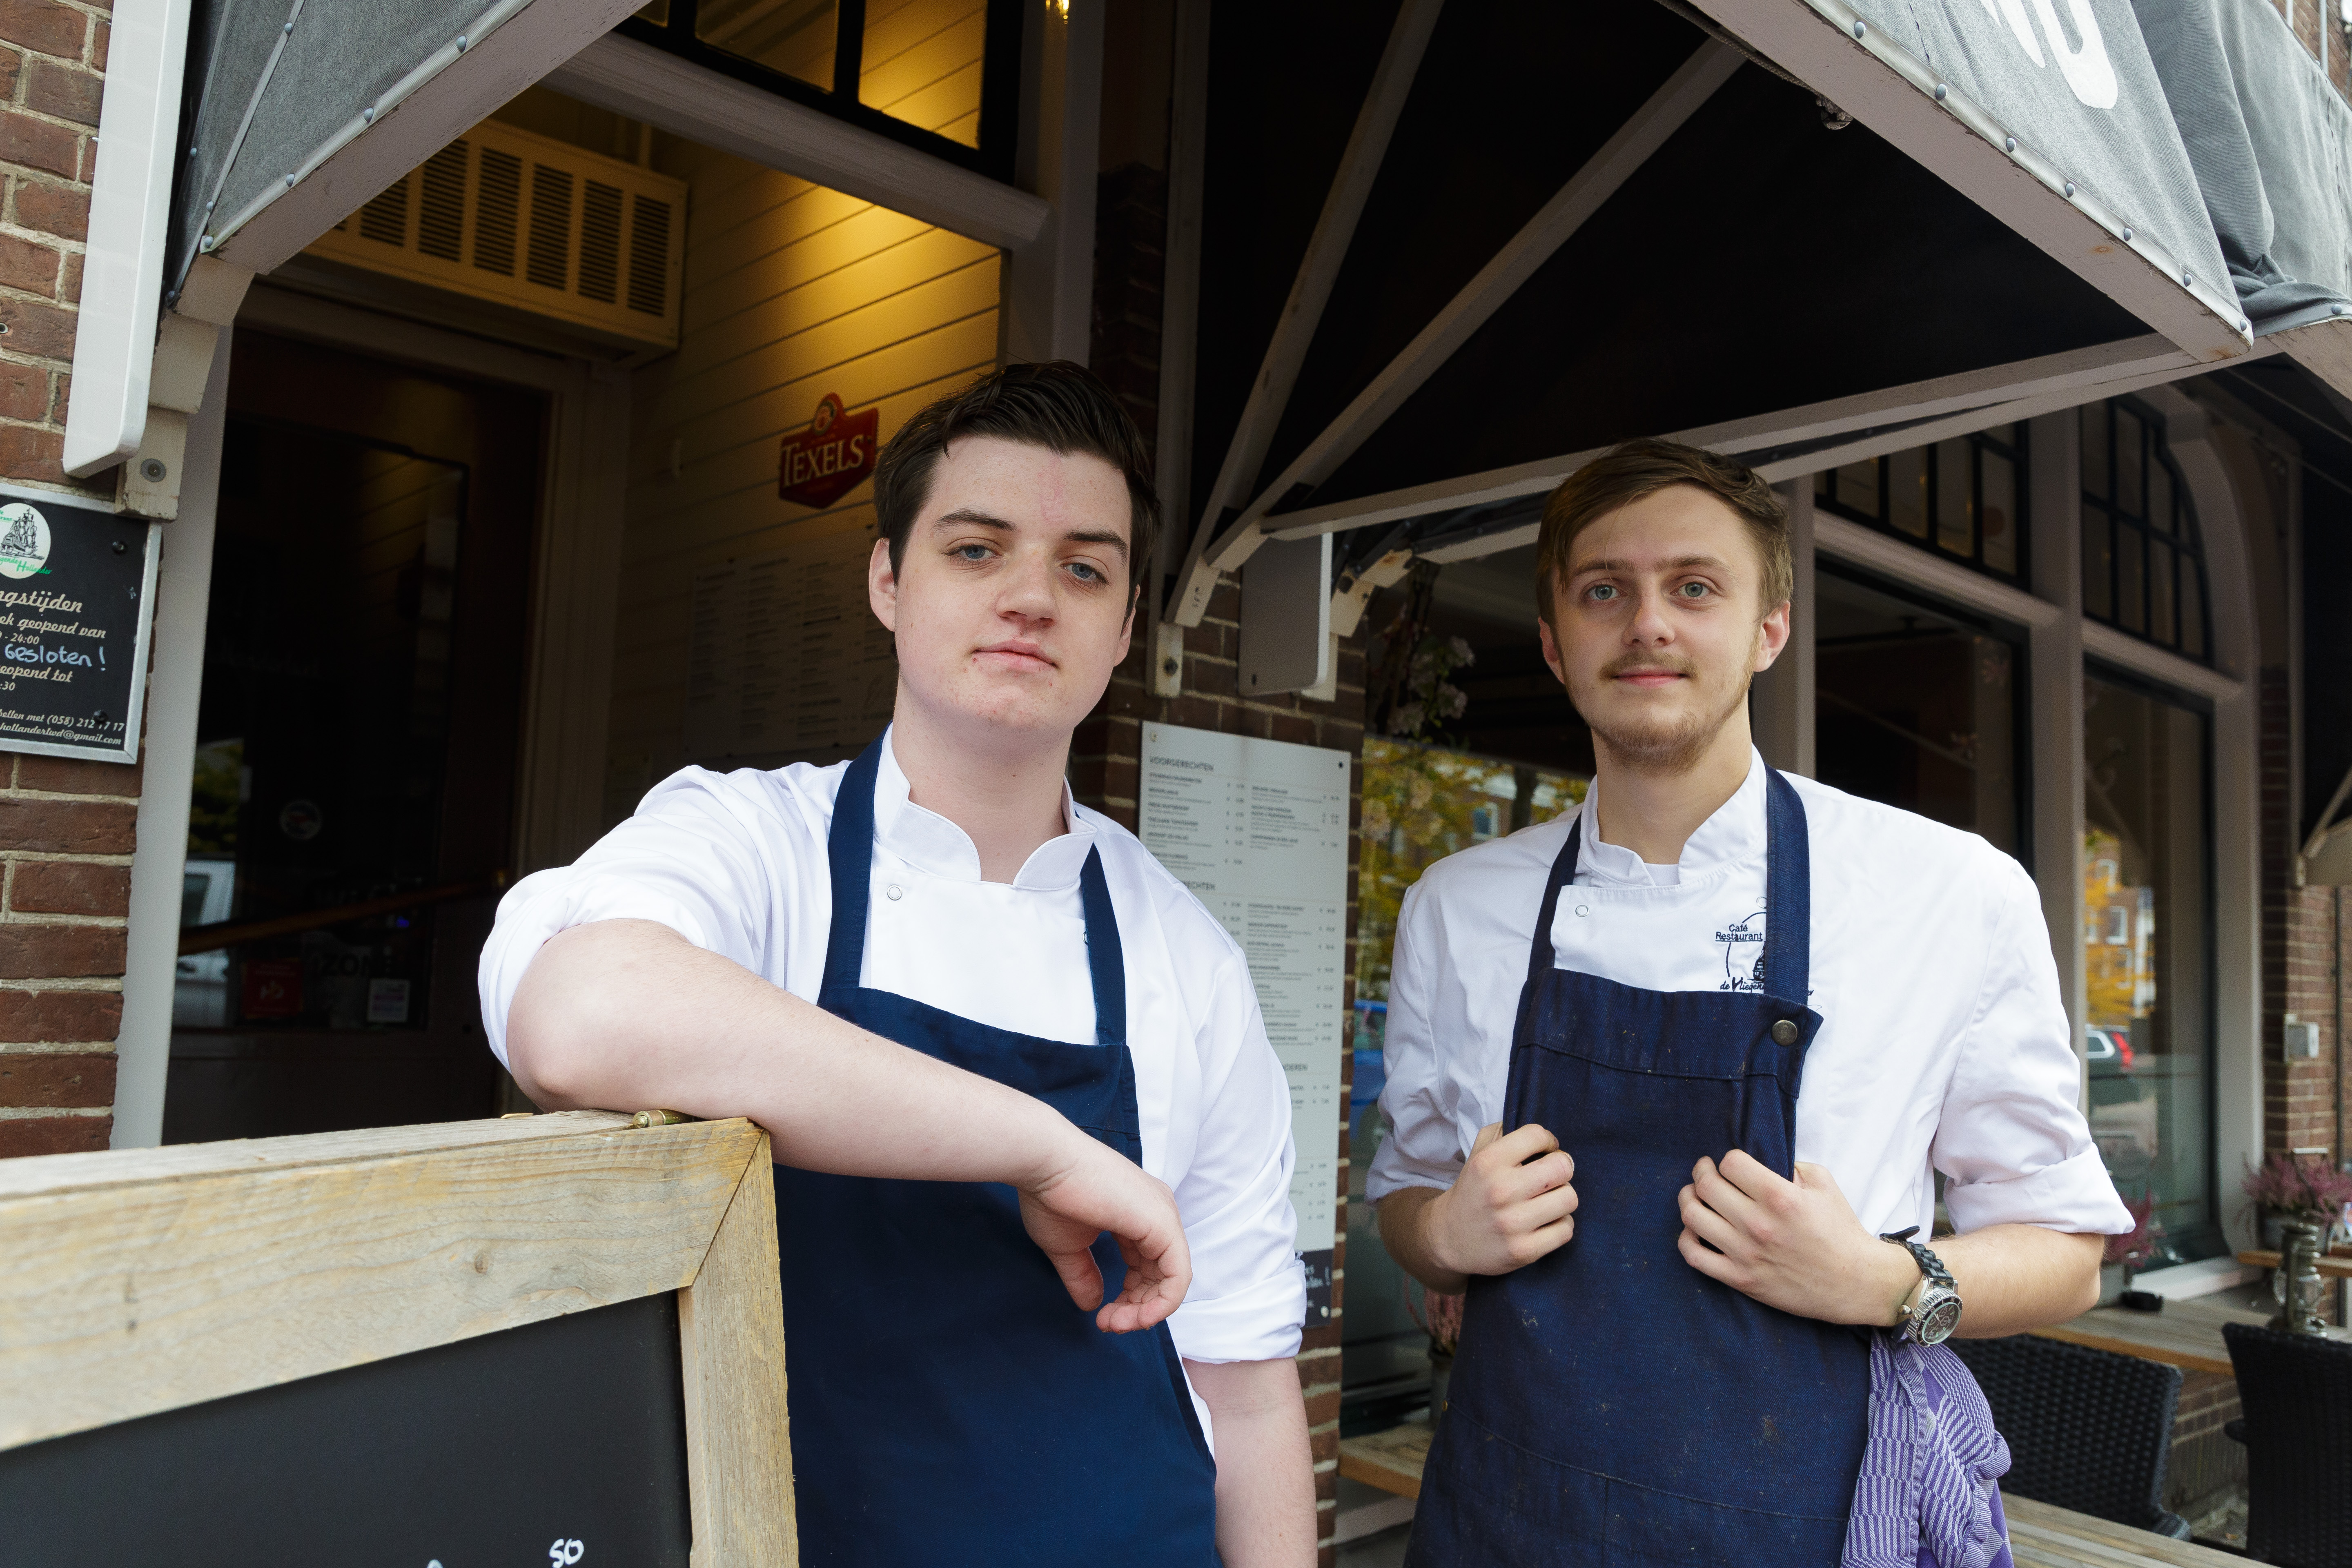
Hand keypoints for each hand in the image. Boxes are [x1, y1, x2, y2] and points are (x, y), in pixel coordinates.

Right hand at [1018, 1131, 1192, 1332]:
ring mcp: (1163, 1216)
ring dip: (1145, 1311)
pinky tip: (1135, 1316)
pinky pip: (1177, 1276)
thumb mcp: (1069, 1245)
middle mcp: (1158, 1212)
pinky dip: (1160, 1303)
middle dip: (1137, 1309)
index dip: (1129, 1298)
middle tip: (1109, 1325)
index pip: (1147, 1266)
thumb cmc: (1051, 1195)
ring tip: (1114, 1323)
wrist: (1045, 1163)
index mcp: (1139, 1214)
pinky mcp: (1163, 1224)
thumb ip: (1084, 1275)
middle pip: (1161, 1275)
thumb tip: (1092, 1306)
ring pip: (1172, 1280)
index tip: (1102, 1318)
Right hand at [1424, 1122, 1578, 1277]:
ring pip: (1569, 1198)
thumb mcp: (1477, 1154)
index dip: (1548, 1141)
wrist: (1449, 1238)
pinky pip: (1566, 1230)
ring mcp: (1513, 1223)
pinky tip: (1546, 1223)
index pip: (1538, 1135)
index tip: (1544, 1151)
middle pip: (1563, 1166)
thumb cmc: (1473, 1191)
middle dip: (1562, 1168)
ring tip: (1548, 1200)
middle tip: (1552, 1176)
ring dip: (1562, 1198)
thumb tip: (1539, 1130)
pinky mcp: (1524, 1251)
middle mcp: (1501, 1191)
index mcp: (1489, 1162)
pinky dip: (1560, 1225)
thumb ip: (1503, 1132)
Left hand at [1675, 1151, 1918, 1324]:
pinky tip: (1694, 1229)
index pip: (1731, 1163)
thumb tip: (1758, 1161)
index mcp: (1781, 1197)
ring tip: (1694, 1194)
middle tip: (1706, 1170)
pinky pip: (1695, 1257)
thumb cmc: (1841, 1231)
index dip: (1728, 1160)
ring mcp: (1747, 1254)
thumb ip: (1791, 1166)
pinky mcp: (1741, 1280)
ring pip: (1693, 1217)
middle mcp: (1759, 1224)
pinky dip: (1686, 1239)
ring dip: (1688, 1199)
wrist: (1856, 1283)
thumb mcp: (1823, 1185)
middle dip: (1702, 1171)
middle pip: (1706, 1186)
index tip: (1731, 1164)